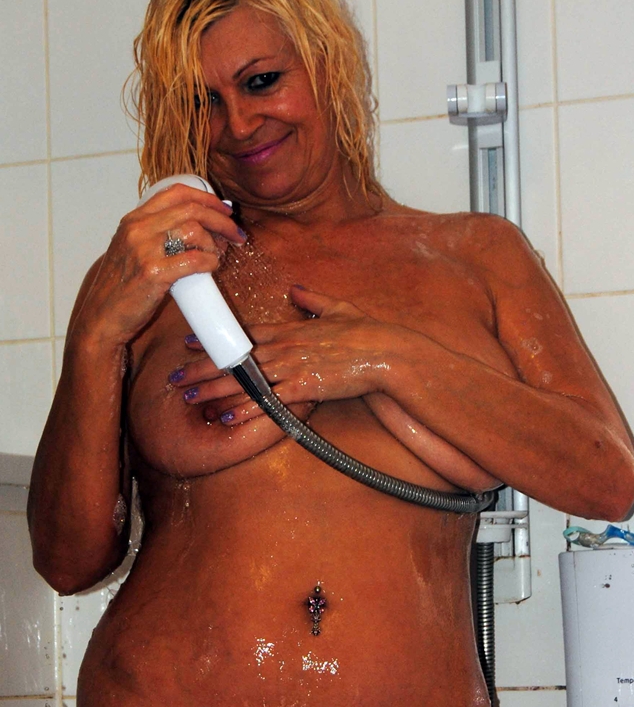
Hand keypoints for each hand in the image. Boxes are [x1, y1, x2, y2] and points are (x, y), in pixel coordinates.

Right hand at [69, 183, 246, 346]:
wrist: (102, 318)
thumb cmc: (121, 289)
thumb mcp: (132, 250)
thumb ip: (157, 235)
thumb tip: (200, 228)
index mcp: (133, 220)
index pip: (176, 192)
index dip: (207, 198)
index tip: (224, 210)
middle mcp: (137, 229)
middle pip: (191, 209)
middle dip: (221, 220)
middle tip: (236, 233)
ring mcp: (143, 250)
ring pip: (194, 230)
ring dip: (214, 243)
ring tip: (218, 256)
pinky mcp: (153, 273)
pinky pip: (193, 260)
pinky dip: (210, 262)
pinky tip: (212, 268)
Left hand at [171, 286, 394, 425]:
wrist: (386, 353)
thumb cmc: (367, 332)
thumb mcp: (338, 308)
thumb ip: (313, 299)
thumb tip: (296, 288)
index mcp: (289, 329)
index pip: (242, 333)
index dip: (214, 338)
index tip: (189, 342)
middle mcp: (283, 348)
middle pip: (232, 359)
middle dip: (200, 369)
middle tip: (174, 378)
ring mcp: (290, 368)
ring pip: (242, 381)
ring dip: (212, 391)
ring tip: (188, 398)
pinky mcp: (302, 389)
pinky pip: (266, 403)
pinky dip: (244, 411)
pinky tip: (224, 418)